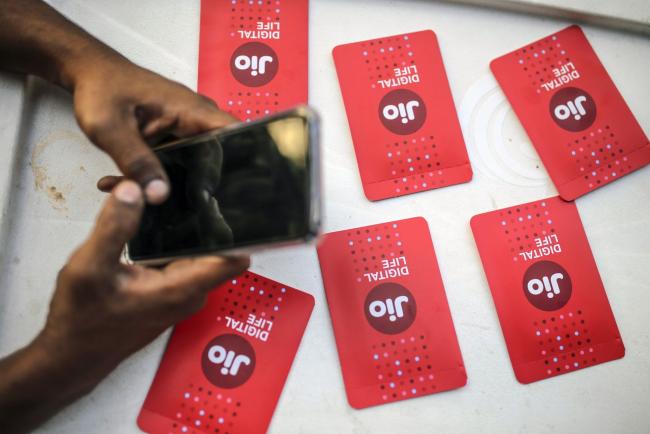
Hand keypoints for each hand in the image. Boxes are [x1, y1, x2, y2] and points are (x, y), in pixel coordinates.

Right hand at [0, 181, 248, 432]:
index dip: (234, 228)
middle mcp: (191, 291)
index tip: (221, 199)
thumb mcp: (89, 268)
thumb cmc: (82, 317)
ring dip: (180, 226)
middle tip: (176, 187)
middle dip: (198, 216)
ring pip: (194, 248)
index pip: (233, 258)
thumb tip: (135, 188)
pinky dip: (166, 239)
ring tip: (157, 196)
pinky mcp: (170, 289)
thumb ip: (114, 228)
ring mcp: (182, 291)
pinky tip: (147, 218)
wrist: (72, 354)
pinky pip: (179, 256)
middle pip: (214, 245)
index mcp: (182, 288)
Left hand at [71, 53, 236, 202]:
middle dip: (205, 185)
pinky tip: (137, 188)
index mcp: (192, 110)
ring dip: (178, 185)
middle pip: (220, 157)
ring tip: (155, 202)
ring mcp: (187, 130)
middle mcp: (197, 120)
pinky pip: (179, 163)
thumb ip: (134, 160)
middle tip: (187, 210)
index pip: (234, 136)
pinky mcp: (176, 139)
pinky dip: (161, 178)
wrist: (90, 74)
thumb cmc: (102, 89)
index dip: (232, 166)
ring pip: (198, 165)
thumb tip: (159, 194)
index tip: (212, 193)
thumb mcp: (110, 127)